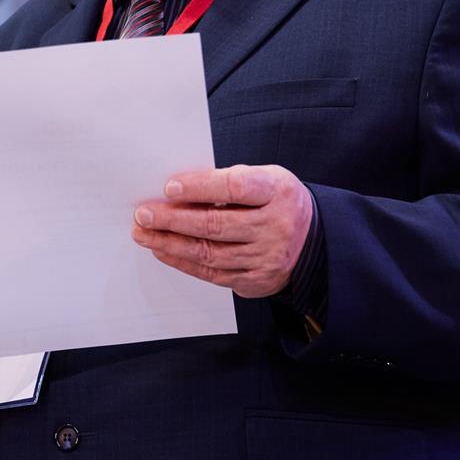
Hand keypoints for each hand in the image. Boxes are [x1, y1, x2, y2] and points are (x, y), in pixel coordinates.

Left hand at [131, 164, 312, 297]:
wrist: (315, 241)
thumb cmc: (279, 202)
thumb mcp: (266, 179)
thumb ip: (229, 181)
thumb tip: (179, 190)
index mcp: (277, 192)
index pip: (235, 187)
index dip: (200, 187)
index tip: (170, 186)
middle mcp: (274, 227)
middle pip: (216, 224)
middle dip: (173, 219)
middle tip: (144, 214)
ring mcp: (266, 257)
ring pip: (210, 253)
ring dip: (170, 243)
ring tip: (144, 234)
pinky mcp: (257, 280)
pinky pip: (213, 274)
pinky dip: (184, 263)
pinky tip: (163, 251)